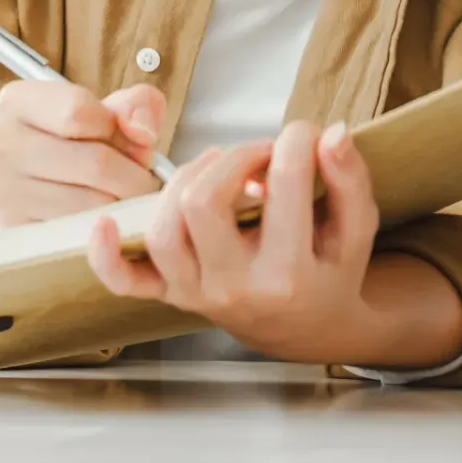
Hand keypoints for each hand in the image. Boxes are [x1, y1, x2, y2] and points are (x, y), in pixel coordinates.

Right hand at [0, 77, 168, 233]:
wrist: (30, 189)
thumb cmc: (75, 143)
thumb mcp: (104, 111)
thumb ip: (137, 105)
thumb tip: (143, 131)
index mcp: (15, 102)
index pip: (80, 110)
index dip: (117, 128)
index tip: (126, 140)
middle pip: (95, 162)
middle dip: (134, 176)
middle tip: (140, 180)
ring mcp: (3, 192)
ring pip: (93, 204)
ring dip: (123, 205)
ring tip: (120, 197)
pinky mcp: (16, 232)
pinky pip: (81, 234)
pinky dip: (103, 228)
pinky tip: (102, 218)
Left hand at [86, 119, 457, 366]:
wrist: (310, 329)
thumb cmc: (330, 274)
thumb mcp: (356, 231)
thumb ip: (348, 180)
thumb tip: (330, 133)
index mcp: (288, 275)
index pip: (283, 185)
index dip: (294, 142)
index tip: (303, 134)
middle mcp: (236, 289)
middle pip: (205, 202)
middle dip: (234, 157)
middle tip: (260, 152)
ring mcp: (198, 294)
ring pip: (164, 228)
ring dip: (186, 181)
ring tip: (220, 169)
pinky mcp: (172, 295)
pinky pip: (125, 282)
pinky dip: (107, 254)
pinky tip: (106, 222)